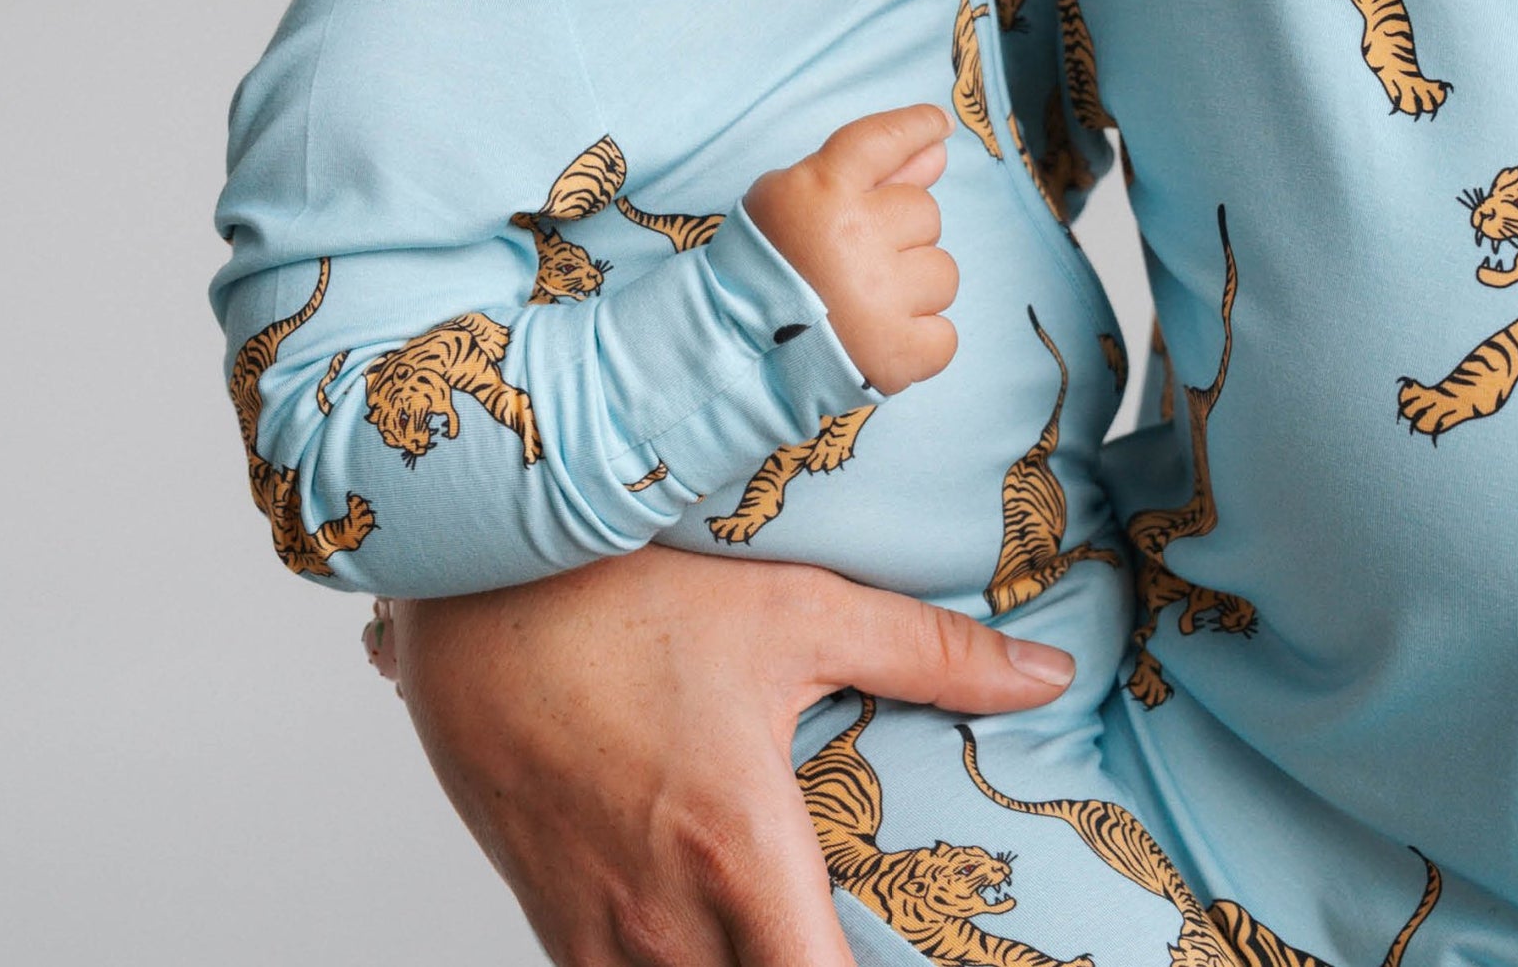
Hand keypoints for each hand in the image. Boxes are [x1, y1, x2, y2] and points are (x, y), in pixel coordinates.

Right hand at [389, 549, 1074, 966]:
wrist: (471, 588)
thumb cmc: (631, 590)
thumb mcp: (797, 608)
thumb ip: (930, 653)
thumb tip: (1047, 674)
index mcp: (738, 851)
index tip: (922, 959)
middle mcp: (661, 915)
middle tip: (837, 932)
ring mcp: (593, 926)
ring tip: (775, 935)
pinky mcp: (544, 913)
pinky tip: (701, 937)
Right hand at [744, 103, 958, 392]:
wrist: (737, 349)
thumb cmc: (766, 263)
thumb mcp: (792, 197)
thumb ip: (870, 168)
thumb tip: (939, 151)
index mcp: (825, 190)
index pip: (885, 139)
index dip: (915, 126)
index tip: (936, 125)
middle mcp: (858, 236)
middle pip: (924, 212)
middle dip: (899, 235)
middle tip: (856, 261)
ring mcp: (882, 297)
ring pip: (941, 272)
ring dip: (912, 288)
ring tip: (865, 302)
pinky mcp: (898, 352)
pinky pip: (944, 333)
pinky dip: (918, 340)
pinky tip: (880, 337)